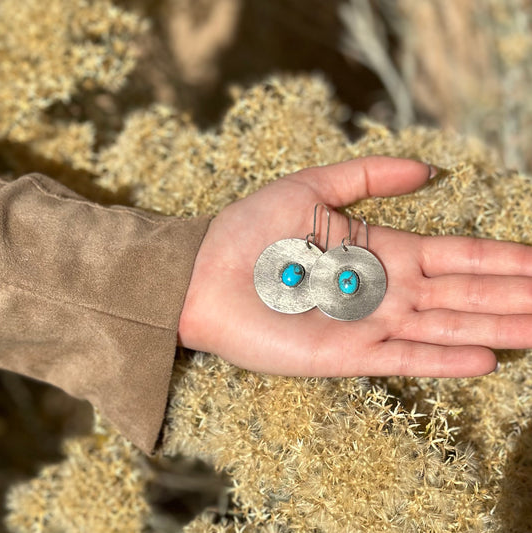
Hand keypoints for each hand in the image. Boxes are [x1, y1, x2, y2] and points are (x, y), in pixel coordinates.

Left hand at [179, 157, 531, 377]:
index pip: (455, 255)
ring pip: (445, 326)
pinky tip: (485, 357)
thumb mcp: (312, 187)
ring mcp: (368, 325)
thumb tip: (429, 170)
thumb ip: (368, 177)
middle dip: (513, 295)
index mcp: (379, 251)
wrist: (205, 274)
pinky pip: (404, 357)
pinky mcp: (346, 355)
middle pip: (462, 292)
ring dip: (495, 327)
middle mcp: (382, 290)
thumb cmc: (253, 230)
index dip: (500, 258)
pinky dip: (444, 358)